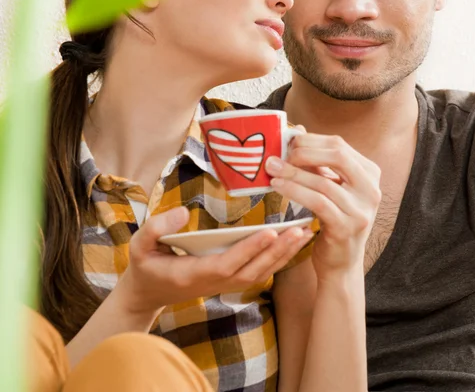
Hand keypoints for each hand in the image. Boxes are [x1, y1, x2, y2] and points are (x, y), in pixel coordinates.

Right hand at [115, 207, 312, 317]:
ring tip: (305, 233)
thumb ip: (158, 227)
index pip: (227, 264)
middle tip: (299, 230)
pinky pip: (260, 271)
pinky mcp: (230, 280)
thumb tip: (184, 213)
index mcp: (193, 274)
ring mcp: (225, 284)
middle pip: (253, 270)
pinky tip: (294, 242)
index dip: (249, 250)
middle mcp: (214, 283)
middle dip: (277, 251)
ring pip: (260, 272)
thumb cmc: (145, 265)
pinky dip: (279, 258)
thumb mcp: (140, 245)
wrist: (148, 292)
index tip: (269, 232)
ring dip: (284, 254)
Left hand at [265, 133, 380, 276]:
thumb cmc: (333, 220)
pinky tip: (278, 186)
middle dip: (303, 152)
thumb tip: (296, 132)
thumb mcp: (330, 187)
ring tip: (271, 169)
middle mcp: (372, 189)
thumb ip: (318, 162)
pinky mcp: (347, 227)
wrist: (341, 263)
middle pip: (337, 155)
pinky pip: (317, 202)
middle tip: (279, 156)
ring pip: (323, 181)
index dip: (310, 140)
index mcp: (370, 173)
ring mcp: (362, 209)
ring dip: (292, 173)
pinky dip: (295, 191)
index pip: (339, 145)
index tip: (287, 143)